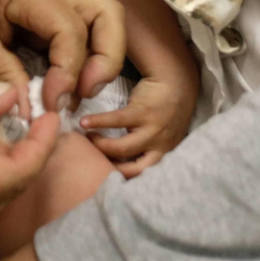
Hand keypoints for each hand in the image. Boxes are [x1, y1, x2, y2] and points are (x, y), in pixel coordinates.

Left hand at [0, 0, 125, 112]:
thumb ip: (5, 77)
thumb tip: (32, 116)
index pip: (71, 30)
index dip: (69, 72)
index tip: (51, 102)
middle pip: (109, 14)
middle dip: (106, 60)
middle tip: (81, 95)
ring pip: (106, 13)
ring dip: (103, 53)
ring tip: (79, 88)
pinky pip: (88, 19)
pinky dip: (89, 48)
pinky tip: (67, 75)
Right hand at [81, 71, 196, 178]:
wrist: (176, 80)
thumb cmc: (163, 111)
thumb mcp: (160, 136)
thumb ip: (144, 149)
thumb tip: (115, 159)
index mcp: (163, 155)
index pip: (143, 177)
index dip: (122, 180)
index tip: (103, 176)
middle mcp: (161, 147)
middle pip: (132, 169)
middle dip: (109, 167)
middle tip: (92, 160)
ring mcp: (153, 130)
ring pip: (123, 148)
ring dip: (101, 146)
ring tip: (87, 139)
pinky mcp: (143, 112)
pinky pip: (116, 121)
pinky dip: (98, 122)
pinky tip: (83, 122)